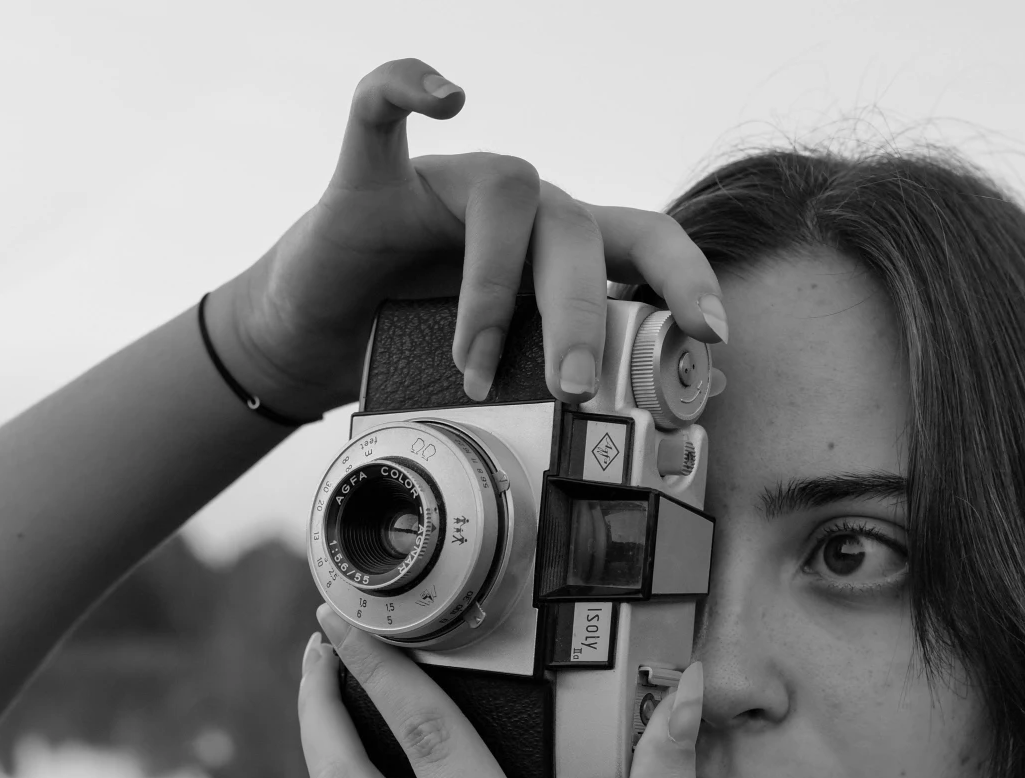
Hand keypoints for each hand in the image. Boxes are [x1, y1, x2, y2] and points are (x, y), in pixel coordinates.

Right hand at [210, 58, 727, 417]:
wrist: (315, 341)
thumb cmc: (409, 353)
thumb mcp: (495, 380)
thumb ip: (553, 388)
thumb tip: (638, 444)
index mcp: (559, 252)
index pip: (644, 241)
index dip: (686, 279)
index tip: (710, 335)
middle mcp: (518, 208)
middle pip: (578, 231)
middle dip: (583, 317)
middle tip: (574, 393)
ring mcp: (447, 185)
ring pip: (506, 192)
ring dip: (495, 290)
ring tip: (473, 367)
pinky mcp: (373, 179)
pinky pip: (383, 107)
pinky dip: (412, 86)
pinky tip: (448, 97)